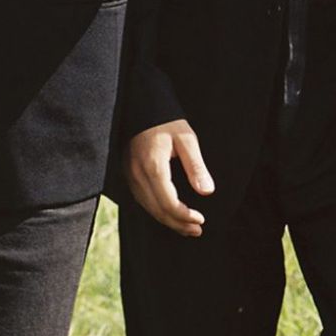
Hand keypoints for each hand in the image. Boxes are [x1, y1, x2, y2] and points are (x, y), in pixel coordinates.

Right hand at [125, 119, 214, 236]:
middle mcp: (137, 175)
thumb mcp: (186, 139)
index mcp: (153, 166)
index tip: (201, 220)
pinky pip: (141, 200)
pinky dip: (156, 211)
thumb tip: (207, 192)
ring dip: (167, 220)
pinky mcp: (127, 174)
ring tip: (187, 227)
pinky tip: (169, 214)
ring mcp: (130, 175)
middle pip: (157, 210)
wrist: (141, 105)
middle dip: (178, 224)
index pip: (168, 202)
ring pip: (148, 208)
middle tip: (198, 230)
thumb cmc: (166, 121)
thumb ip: (196, 166)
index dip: (184, 216)